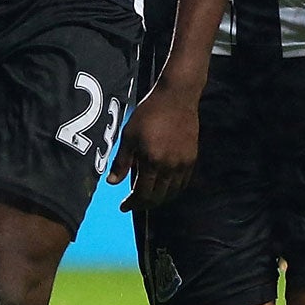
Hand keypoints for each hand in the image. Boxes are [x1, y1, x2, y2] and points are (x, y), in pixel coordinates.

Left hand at [108, 80, 201, 210]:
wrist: (177, 98)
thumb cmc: (149, 113)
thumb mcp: (129, 136)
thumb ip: (121, 162)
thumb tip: (112, 183)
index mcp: (152, 161)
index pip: (142, 193)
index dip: (132, 203)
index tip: (124, 206)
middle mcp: (170, 166)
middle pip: (158, 197)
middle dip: (144, 204)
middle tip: (134, 204)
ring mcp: (183, 164)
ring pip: (172, 193)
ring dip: (159, 199)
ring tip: (148, 197)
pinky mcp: (192, 159)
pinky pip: (182, 183)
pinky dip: (172, 190)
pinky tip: (163, 187)